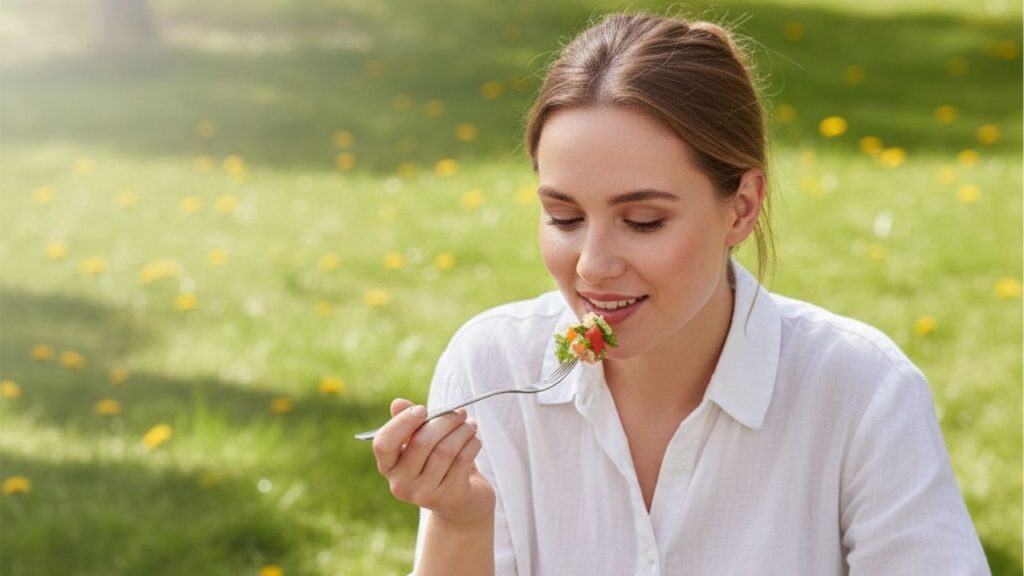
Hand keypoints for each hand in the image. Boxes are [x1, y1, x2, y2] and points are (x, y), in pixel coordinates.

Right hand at [372, 398, 495, 525]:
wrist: (461, 504)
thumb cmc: (437, 464)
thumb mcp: (422, 442)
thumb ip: (409, 423)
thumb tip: (397, 403)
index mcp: (388, 466)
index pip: (383, 443)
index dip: (402, 423)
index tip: (423, 409)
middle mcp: (401, 484)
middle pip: (421, 442)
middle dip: (445, 420)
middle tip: (460, 412)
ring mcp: (424, 494)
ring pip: (445, 450)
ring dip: (462, 431)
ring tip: (470, 425)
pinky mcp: (449, 497)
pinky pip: (462, 460)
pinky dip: (472, 444)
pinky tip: (475, 440)